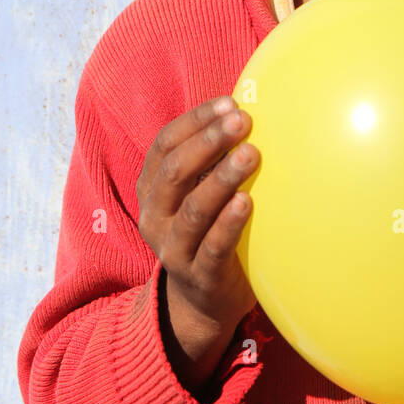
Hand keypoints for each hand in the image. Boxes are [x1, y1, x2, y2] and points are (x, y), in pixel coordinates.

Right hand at [136, 97, 260, 390]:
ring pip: (193, 208)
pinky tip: (248, 202)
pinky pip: (212, 247)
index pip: (165, 144)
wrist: (203, 300)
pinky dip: (229, 223)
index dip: (195, 121)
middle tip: (243, 121)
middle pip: (175, 172)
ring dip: (221, 177)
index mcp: (152, 188)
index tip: (230, 103)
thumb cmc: (209, 229)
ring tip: (251, 154)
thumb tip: (251, 111)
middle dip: (209, 141)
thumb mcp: (200, 193)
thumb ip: (213, 160)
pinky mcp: (199, 275)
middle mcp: (155, 216)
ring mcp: (173, 248)